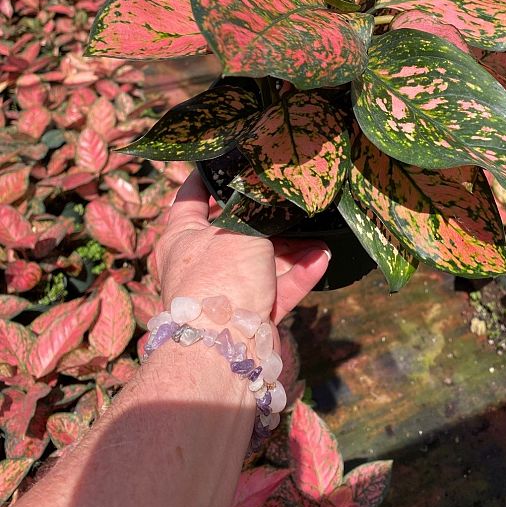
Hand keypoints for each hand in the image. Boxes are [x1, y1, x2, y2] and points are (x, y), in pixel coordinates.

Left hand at [155, 170, 330, 322]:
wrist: (225, 345)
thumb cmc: (221, 275)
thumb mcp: (239, 227)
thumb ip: (256, 208)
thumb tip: (268, 192)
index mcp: (183, 238)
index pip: (190, 199)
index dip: (206, 179)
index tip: (224, 161)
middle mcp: (201, 263)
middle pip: (236, 232)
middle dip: (268, 219)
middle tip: (292, 200)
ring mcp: (227, 291)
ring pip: (263, 261)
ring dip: (292, 249)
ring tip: (320, 234)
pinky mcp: (250, 315)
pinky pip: (278, 288)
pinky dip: (299, 274)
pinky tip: (321, 258)